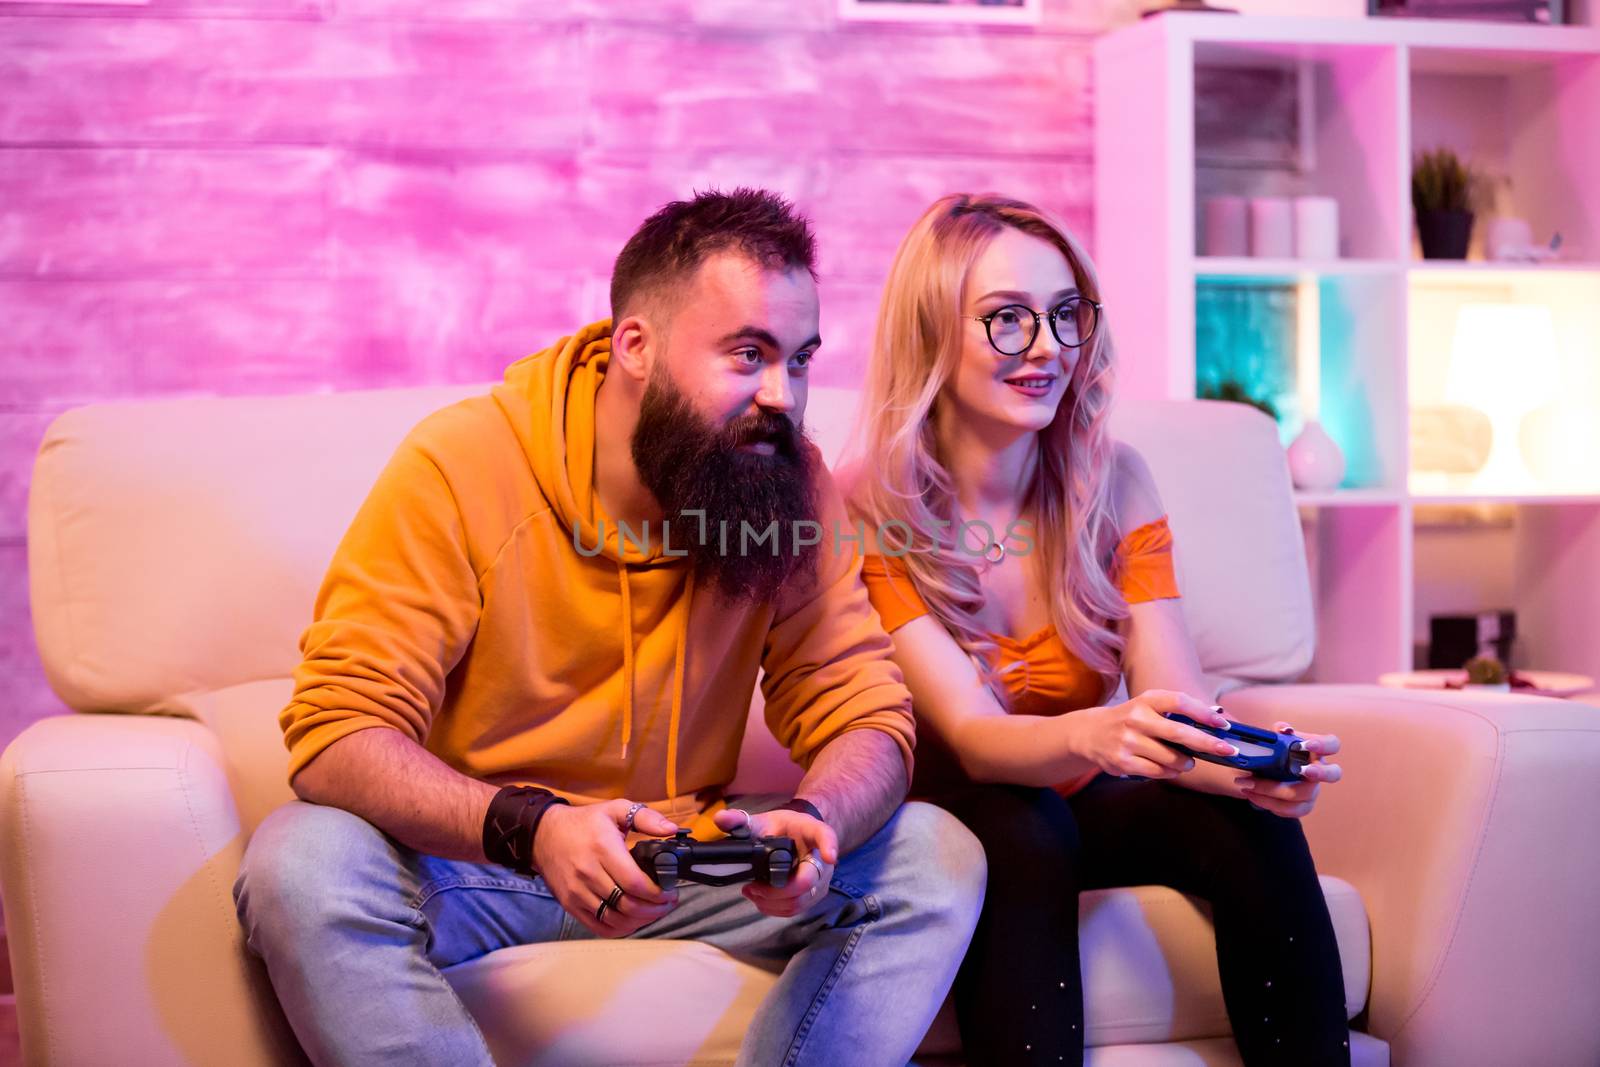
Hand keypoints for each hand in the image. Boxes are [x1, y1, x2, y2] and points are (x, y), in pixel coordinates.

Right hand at [532, 799, 680, 936]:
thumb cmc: (584, 823)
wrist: (543, 835)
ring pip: (615, 919)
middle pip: (627, 904)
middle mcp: (588, 873)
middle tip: (668, 903)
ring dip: (640, 920)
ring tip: (654, 911)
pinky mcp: (570, 905)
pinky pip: (599, 926)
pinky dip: (620, 928)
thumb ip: (646, 817)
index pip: (635, 882)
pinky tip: (633, 920)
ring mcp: (577, 892)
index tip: (671, 892)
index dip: (658, 893)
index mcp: (602, 848)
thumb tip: (671, 829)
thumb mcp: (615, 809)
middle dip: (655, 909)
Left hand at [713, 805, 838, 918]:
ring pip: (801, 900)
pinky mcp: (812, 895)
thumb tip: (719, 818)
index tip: (829, 856)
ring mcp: (820, 880)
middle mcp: (822, 858)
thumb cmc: (782, 828)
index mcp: (812, 832)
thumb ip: (740, 820)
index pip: (826, 836)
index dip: (829, 846)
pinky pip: (797, 909)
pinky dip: (775, 909)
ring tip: (752, 893)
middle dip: (776, 890)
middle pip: (807, 880)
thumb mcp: (762, 820)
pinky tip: (760, 900)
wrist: (796, 838)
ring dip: (772, 902)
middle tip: (752, 886)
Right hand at [1071, 689, 1238, 779]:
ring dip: (1186, 763)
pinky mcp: (1123, 762)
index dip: (1204, 713)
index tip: (1224, 724)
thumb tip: (1218, 717)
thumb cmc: (1131, 719)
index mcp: (1145, 700)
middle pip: (1179, 733)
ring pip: (1172, 758)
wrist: (1091, 733)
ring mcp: (1128, 742)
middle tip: (1228, 751)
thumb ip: (1179, 710)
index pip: (1179, 702)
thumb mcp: (1148, 706)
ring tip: (1186, 762)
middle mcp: (1136, 719)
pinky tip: (1168, 767)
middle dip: (1207, 744)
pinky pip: (1159, 772)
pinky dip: (1170, 772)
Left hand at [1235, 722, 1342, 817]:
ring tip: (1248, 783)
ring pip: (1302, 795)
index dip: (1324, 745)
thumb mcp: (1274, 739)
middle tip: (1301, 770)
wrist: (1260, 773)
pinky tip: (1251, 794)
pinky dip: (1267, 802)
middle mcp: (1319, 772)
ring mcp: (1312, 791)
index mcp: (1315, 751)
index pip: (1332, 744)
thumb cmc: (1274, 753)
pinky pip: (1290, 810)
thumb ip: (1279, 731)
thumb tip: (1284, 730)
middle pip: (1334, 774)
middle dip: (1319, 773)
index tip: (1306, 745)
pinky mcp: (1302, 806)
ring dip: (1272, 790)